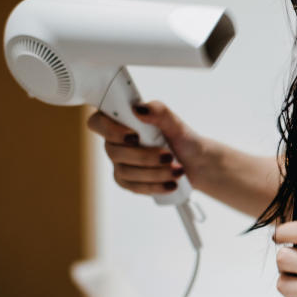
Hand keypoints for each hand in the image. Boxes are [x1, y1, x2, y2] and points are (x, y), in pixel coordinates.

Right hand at [86, 101, 211, 194]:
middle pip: (113, 151)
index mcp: (122, 121)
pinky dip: (154, 186)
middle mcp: (116, 141)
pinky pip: (133, 187)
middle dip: (143, 156)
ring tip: (178, 170)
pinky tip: (171, 184)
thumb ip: (159, 112)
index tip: (134, 135)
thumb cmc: (184, 140)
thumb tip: (138, 109)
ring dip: (154, 172)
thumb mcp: (176, 123)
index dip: (109, 129)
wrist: (197, 163)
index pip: (98, 122)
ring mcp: (120, 163)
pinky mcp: (128, 181)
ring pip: (124, 172)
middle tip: (169, 156)